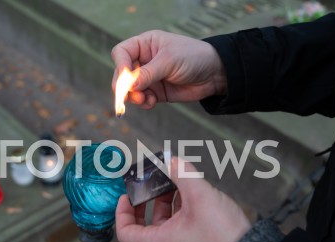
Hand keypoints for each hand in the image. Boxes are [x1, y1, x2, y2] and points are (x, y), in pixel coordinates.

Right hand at [111, 30, 226, 108]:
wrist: (214, 74)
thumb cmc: (194, 57)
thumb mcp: (169, 61)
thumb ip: (147, 74)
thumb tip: (128, 87)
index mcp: (145, 44)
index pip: (121, 53)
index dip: (120, 66)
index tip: (126, 79)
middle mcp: (144, 60)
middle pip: (122, 74)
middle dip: (124, 86)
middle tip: (126, 97)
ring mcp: (149, 77)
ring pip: (130, 90)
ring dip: (133, 97)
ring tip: (144, 100)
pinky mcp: (156, 92)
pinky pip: (142, 99)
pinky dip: (143, 103)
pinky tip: (152, 102)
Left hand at [115, 157, 250, 241]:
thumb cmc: (222, 234)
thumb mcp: (199, 195)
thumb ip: (182, 174)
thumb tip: (171, 160)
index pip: (125, 233)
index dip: (121, 212)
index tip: (126, 197)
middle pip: (142, 229)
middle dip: (144, 205)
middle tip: (148, 189)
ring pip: (162, 227)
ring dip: (164, 205)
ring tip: (173, 185)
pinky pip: (177, 230)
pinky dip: (178, 212)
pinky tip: (189, 195)